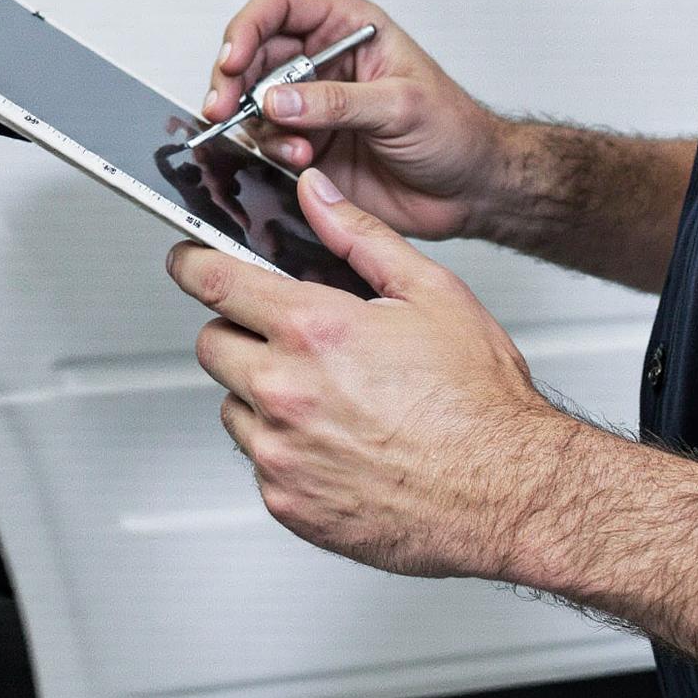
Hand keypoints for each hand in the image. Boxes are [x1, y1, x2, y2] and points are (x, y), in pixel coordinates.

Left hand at [165, 165, 571, 578]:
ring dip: (262, 392)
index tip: (188, 261)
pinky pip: (260, 460)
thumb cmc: (479, 402)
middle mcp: (285, 392)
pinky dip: (285, 446)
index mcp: (315, 330)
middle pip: (214, 344)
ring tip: (329, 394)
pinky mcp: (287, 502)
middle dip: (241, 330)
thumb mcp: (430, 291)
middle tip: (290, 336)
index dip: (193, 264)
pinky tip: (337, 439)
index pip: (215, 282)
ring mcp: (281, 453)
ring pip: (233, 404)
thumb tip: (317, 195)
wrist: (509, 493)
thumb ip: (360, 237)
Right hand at [204, 0, 506, 240]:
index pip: (281, 8)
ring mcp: (312, 106)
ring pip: (252, 101)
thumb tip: (277, 99)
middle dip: (232, 80)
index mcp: (348, 30)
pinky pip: (267, 142)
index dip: (248, 27)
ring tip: (292, 148)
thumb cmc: (454, 131)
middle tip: (223, 108)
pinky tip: (298, 162)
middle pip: (253, 55)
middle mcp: (323, 63)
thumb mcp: (400, 106)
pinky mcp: (307, 146)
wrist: (469, 189)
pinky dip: (270, 152)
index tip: (233, 60)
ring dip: (257, 124)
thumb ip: (336, 102)